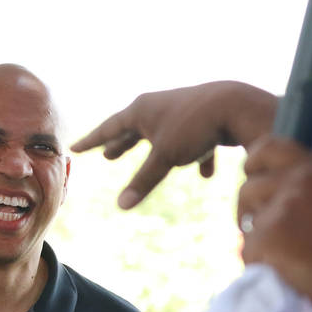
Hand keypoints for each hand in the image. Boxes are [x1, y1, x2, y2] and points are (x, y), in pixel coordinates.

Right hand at [71, 81, 275, 208]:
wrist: (236, 104)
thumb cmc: (194, 127)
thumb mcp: (165, 157)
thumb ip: (143, 181)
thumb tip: (121, 207)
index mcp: (141, 110)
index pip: (108, 128)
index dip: (91, 141)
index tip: (74, 148)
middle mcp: (158, 107)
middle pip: (133, 129)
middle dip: (121, 144)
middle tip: (106, 155)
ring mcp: (180, 111)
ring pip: (162, 134)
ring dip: (154, 150)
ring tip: (150, 161)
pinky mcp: (203, 119)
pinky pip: (194, 141)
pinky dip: (196, 157)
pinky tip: (206, 173)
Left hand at [237, 136, 311, 311]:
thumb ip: (306, 184)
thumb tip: (269, 185)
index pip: (268, 148)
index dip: (253, 164)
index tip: (251, 178)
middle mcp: (295, 182)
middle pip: (248, 189)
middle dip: (247, 211)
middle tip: (261, 231)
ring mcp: (280, 209)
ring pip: (247, 223)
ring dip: (258, 240)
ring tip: (287, 254)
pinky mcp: (268, 238)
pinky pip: (248, 251)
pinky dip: (260, 263)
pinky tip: (287, 270)